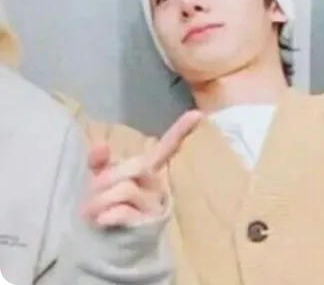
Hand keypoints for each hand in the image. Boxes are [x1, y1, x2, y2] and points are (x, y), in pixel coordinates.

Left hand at [81, 109, 201, 226]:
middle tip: (91, 191)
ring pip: (127, 189)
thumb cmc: (109, 207)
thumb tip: (100, 144)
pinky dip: (107, 215)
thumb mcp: (102, 183)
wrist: (110, 244)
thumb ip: (100, 163)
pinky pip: (124, 211)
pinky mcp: (148, 224)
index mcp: (148, 171)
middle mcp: (156, 185)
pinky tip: (102, 221)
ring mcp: (154, 204)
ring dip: (100, 200)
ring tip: (91, 212)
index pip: (167, 147)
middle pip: (137, 166)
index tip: (198, 114)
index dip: (181, 130)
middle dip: (108, 177)